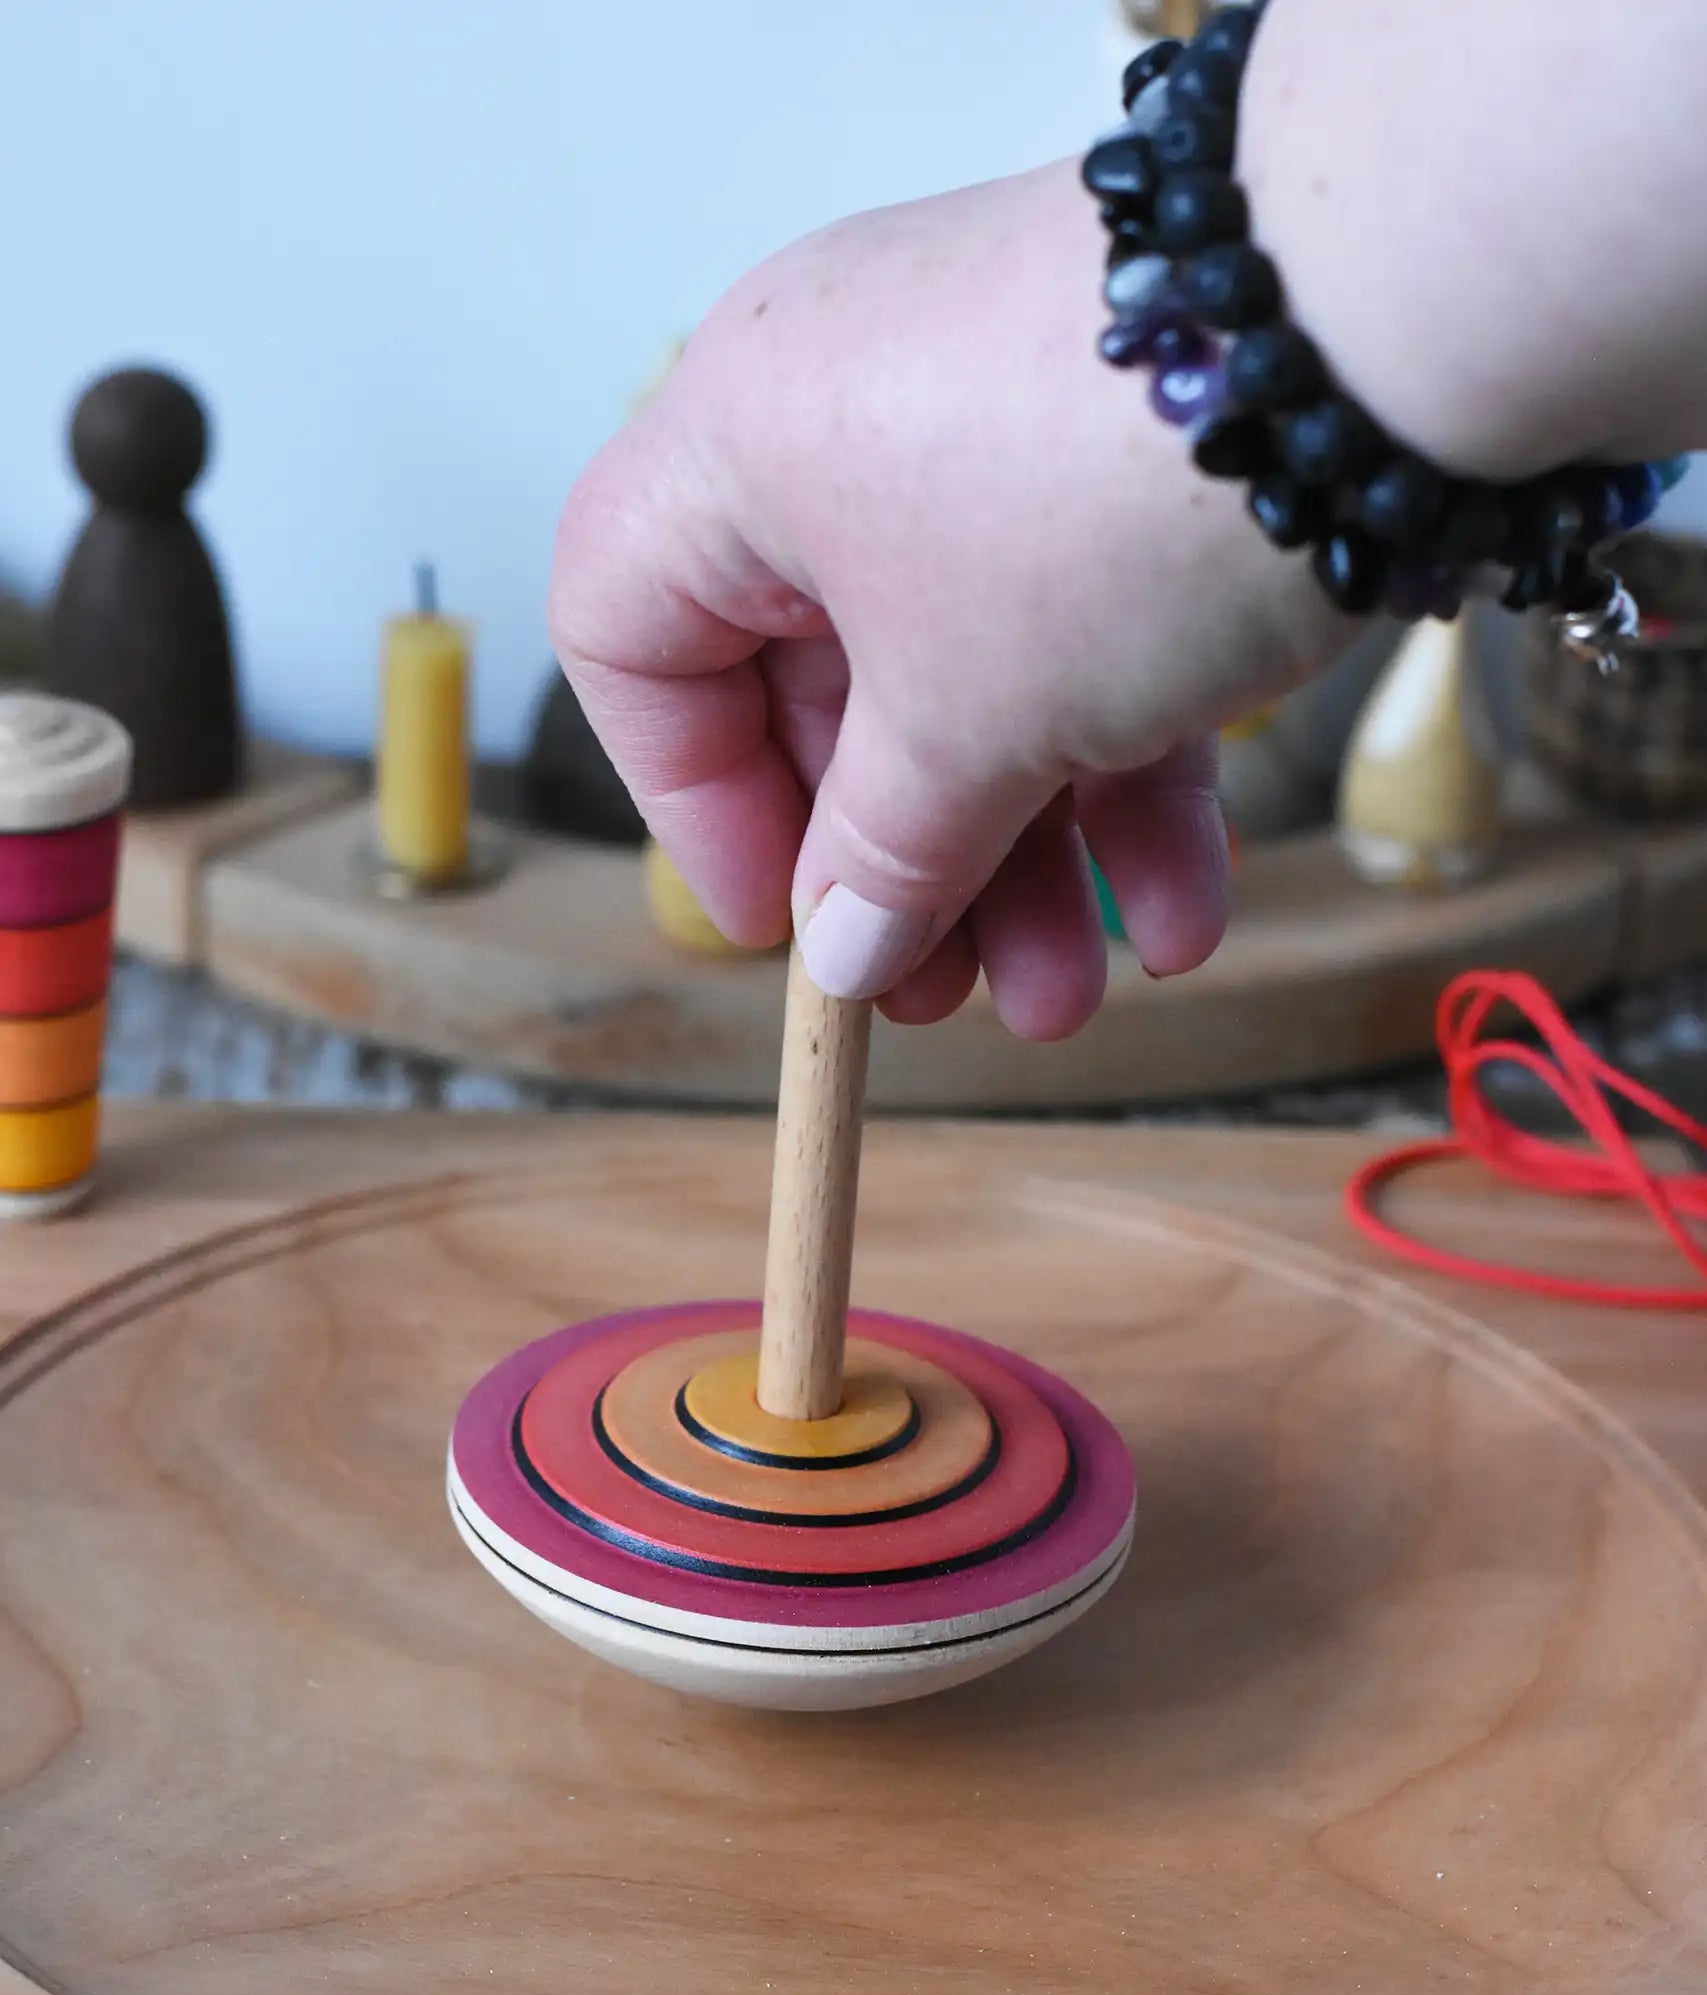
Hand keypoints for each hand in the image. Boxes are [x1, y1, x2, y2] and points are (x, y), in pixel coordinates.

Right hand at [548, 161, 1350, 1037]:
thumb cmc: (1114, 495)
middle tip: (945, 997)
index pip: (633, 639)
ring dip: (1022, 858)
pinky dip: (1124, 774)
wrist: (1398, 318)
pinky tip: (1184, 907)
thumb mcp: (974, 717)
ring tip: (1071, 997)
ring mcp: (992, 430)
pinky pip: (1084, 635)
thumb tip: (846, 953)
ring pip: (967, 680)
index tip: (785, 924)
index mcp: (735, 449)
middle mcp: (843, 420)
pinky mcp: (1122, 455)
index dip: (695, 805)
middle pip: (822, 686)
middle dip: (900, 870)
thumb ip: (889, 851)